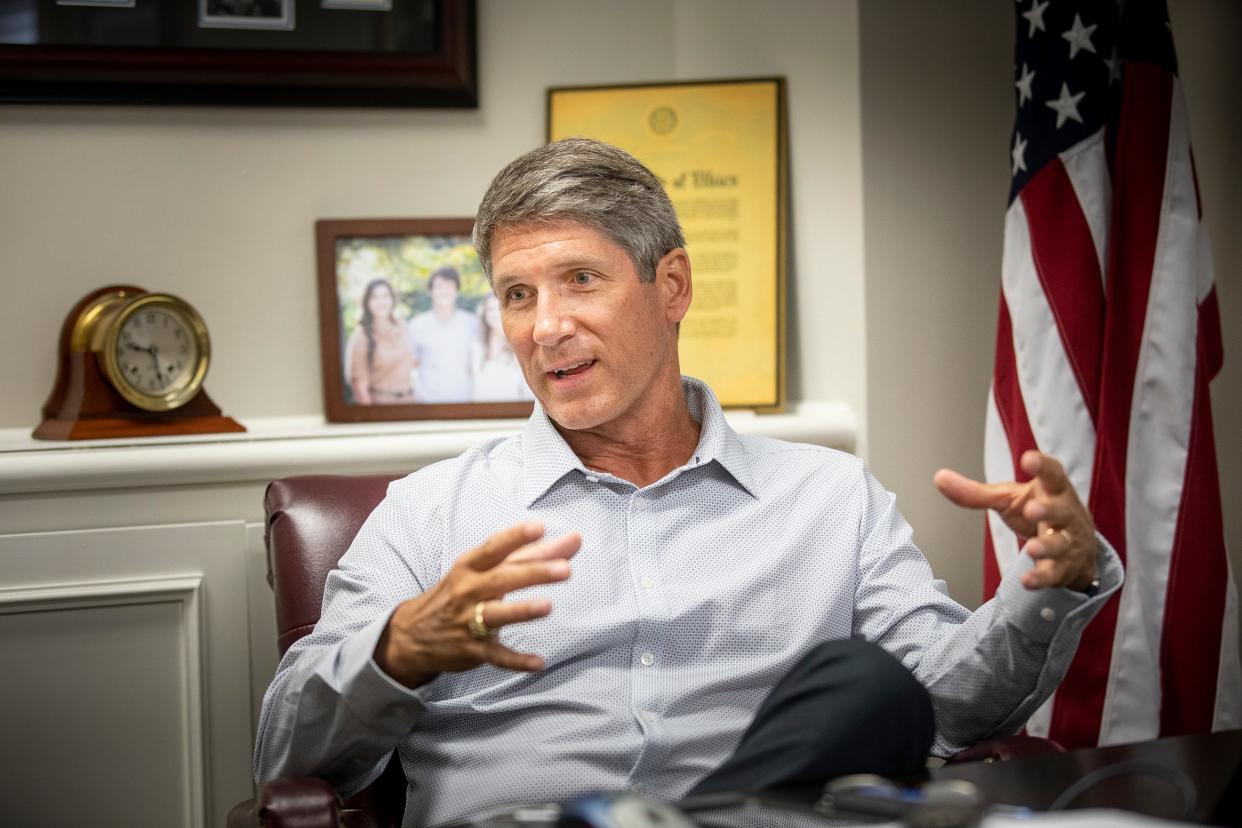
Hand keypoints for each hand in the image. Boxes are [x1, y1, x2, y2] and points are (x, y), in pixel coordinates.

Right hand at [374, 520, 579, 687]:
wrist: (413, 634)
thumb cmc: (459, 593)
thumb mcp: (485, 570)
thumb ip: (530, 554)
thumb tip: (573, 540)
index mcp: (471, 567)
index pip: (494, 548)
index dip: (516, 537)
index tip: (539, 527)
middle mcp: (468, 591)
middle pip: (502, 579)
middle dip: (533, 573)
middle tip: (564, 569)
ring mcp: (469, 621)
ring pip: (497, 615)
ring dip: (521, 611)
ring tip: (547, 606)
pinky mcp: (472, 650)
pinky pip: (496, 656)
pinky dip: (516, 661)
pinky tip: (538, 662)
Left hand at [933, 451, 1097, 591]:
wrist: (1077, 546)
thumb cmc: (1039, 511)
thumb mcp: (1010, 498)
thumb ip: (977, 493)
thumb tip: (939, 478)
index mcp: (1052, 489)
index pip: (1052, 473)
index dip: (1042, 465)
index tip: (1029, 458)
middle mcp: (1064, 513)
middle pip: (1059, 510)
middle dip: (1047, 509)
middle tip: (1032, 509)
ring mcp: (1067, 541)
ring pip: (1059, 544)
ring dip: (1047, 546)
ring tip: (1032, 548)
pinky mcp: (1064, 567)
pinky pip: (1054, 573)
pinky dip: (1041, 578)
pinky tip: (1027, 581)